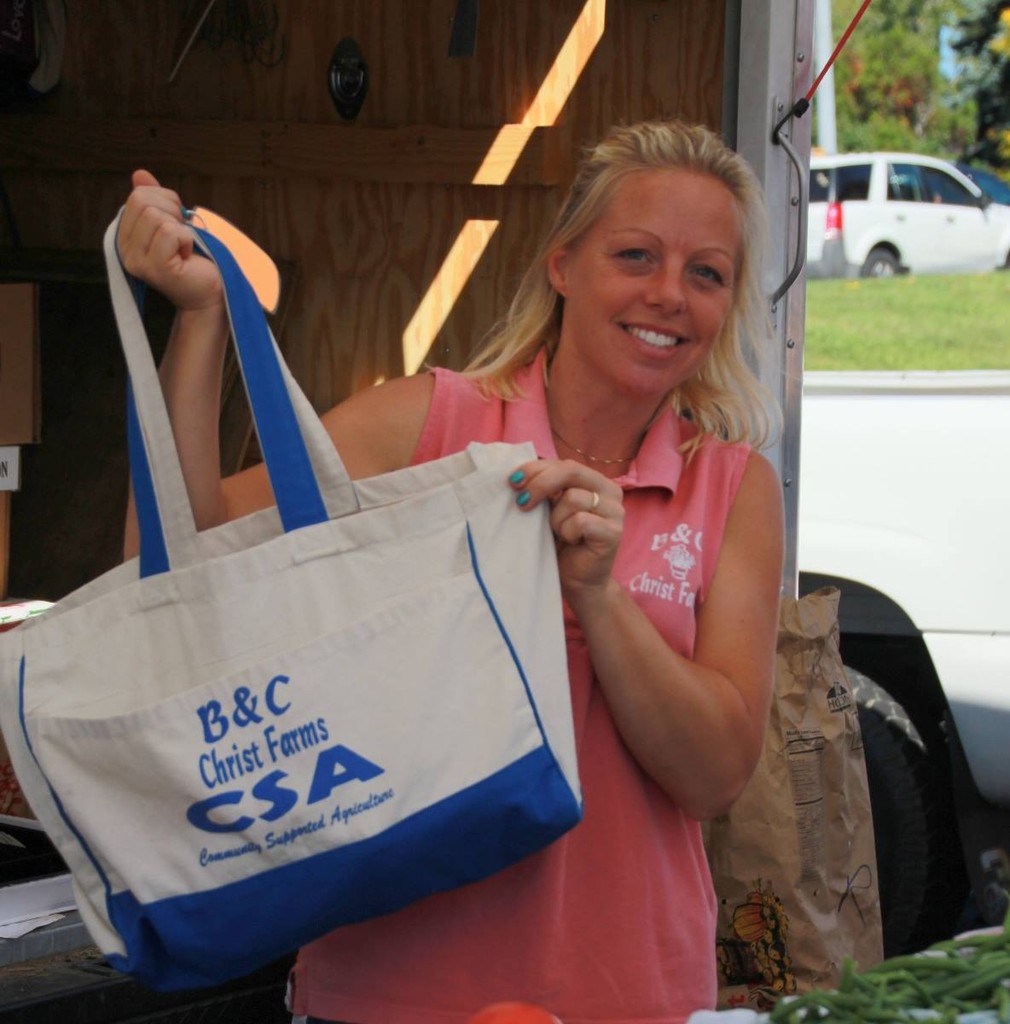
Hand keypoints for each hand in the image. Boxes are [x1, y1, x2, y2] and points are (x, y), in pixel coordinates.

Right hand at [117, 170, 224, 311]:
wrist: (211, 292)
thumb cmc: (195, 258)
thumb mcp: (173, 222)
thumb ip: (154, 199)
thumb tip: (139, 173)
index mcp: (125, 236)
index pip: (137, 196)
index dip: (165, 201)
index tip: (177, 223)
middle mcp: (125, 250)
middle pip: (142, 201)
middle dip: (171, 211)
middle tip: (182, 235)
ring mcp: (138, 261)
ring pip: (155, 216)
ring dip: (180, 227)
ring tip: (184, 247)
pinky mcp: (156, 268)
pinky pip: (170, 232)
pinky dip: (186, 239)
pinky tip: (187, 255)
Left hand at [509, 459, 623, 600]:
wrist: (577, 582)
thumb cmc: (560, 546)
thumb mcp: (548, 511)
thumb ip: (543, 490)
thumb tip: (515, 476)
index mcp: (594, 481)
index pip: (563, 464)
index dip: (536, 469)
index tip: (512, 481)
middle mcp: (610, 491)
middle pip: (570, 471)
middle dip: (540, 484)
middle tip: (521, 503)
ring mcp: (615, 511)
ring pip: (572, 498)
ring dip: (555, 519)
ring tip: (559, 535)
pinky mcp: (614, 532)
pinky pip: (580, 521)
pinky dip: (567, 532)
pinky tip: (571, 543)